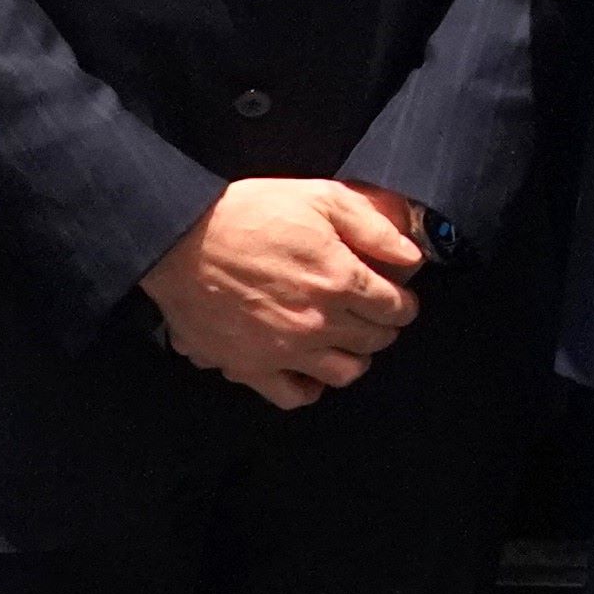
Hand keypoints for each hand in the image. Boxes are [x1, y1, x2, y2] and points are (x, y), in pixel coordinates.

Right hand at [142, 173, 425, 409]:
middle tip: (372, 314)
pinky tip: (309, 368)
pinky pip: (295, 396)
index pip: (396, 307)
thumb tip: (412, 255)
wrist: (181, 239)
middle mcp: (320, 322)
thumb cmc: (250, 213)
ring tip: (345, 340)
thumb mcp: (320, 198)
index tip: (398, 298)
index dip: (403, 302)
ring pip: (345, 373)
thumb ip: (373, 227)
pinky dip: (309, 387)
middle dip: (382, 326)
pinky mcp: (251, 368)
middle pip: (375, 340)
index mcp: (340, 279)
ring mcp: (286, 351)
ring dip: (354, 357)